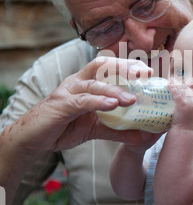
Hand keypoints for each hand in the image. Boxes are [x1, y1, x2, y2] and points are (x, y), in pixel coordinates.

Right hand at [5, 57, 152, 153]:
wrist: (33, 138)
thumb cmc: (63, 127)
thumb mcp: (95, 129)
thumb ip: (117, 130)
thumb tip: (141, 136)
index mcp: (86, 83)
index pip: (109, 67)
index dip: (128, 65)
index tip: (147, 71)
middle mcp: (78, 81)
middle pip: (102, 66)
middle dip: (124, 67)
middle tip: (144, 74)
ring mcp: (68, 91)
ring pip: (94, 84)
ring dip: (114, 91)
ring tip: (132, 99)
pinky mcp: (61, 105)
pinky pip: (81, 101)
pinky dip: (98, 102)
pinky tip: (112, 105)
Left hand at [168, 81, 192, 131]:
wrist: (183, 134)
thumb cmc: (184, 130)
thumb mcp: (191, 121)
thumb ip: (188, 114)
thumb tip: (183, 111)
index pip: (192, 93)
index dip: (186, 88)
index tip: (181, 84)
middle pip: (188, 89)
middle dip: (181, 83)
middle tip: (174, 79)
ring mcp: (189, 103)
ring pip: (183, 90)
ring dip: (176, 83)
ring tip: (170, 79)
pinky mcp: (183, 104)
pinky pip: (177, 93)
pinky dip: (173, 88)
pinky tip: (168, 84)